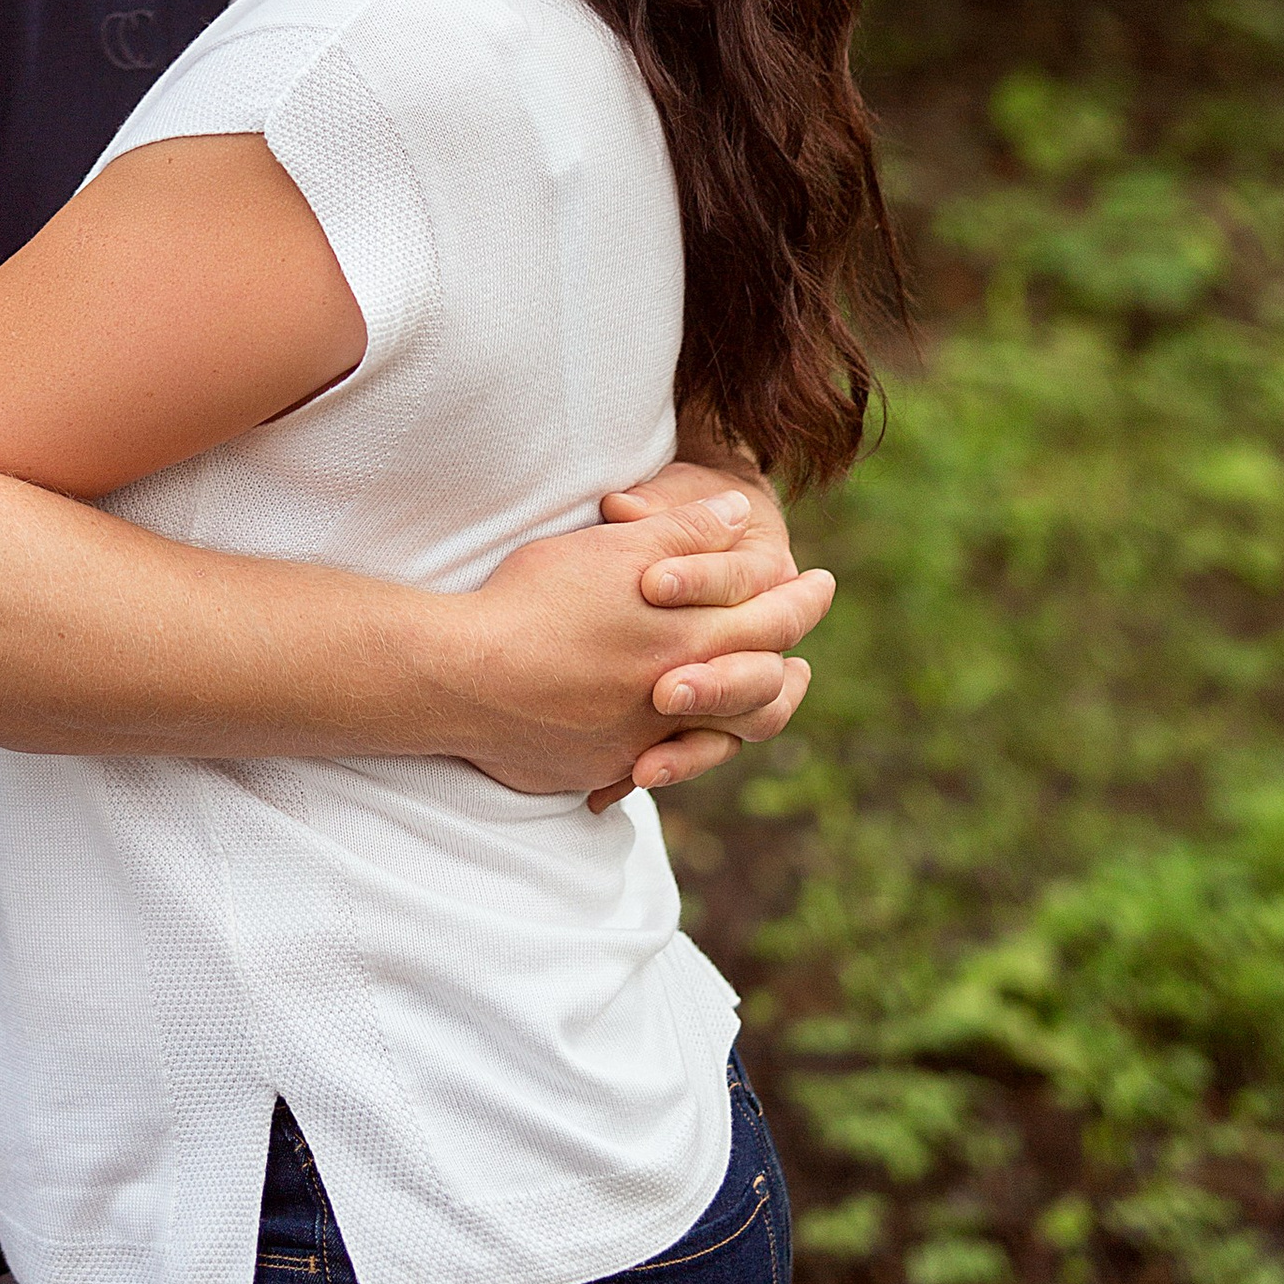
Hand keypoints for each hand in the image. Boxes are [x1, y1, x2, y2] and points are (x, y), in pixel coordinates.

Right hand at [458, 487, 832, 804]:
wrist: (463, 676)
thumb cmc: (537, 599)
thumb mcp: (615, 548)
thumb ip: (686, 531)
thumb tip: (738, 514)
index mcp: (690, 637)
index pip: (774, 620)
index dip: (803, 599)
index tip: (820, 584)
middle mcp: (679, 698)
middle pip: (763, 688)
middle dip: (789, 662)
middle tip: (797, 652)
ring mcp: (642, 743)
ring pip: (721, 737)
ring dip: (746, 711)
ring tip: (761, 693)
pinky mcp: (602, 768)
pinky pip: (654, 765)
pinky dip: (675, 751)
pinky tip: (672, 737)